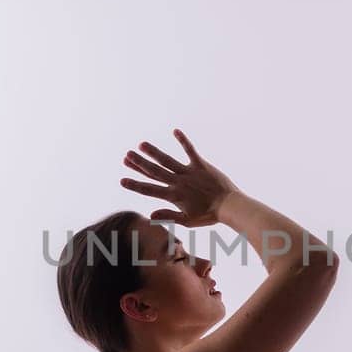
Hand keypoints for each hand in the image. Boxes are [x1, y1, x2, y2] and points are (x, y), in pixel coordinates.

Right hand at [120, 128, 236, 228]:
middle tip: (126, 156)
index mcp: (174, 196)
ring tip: (141, 144)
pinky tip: (175, 130)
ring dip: (154, 152)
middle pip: (155, 172)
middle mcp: (179, 182)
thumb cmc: (208, 215)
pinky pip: (190, 151)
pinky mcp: (201, 165)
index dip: (135, 185)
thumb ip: (168, 216)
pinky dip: (183, 141)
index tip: (122, 180)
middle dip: (139, 164)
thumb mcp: (187, 220)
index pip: (149, 190)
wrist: (229, 206)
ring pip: (168, 161)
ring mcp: (189, 172)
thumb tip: (150, 215)